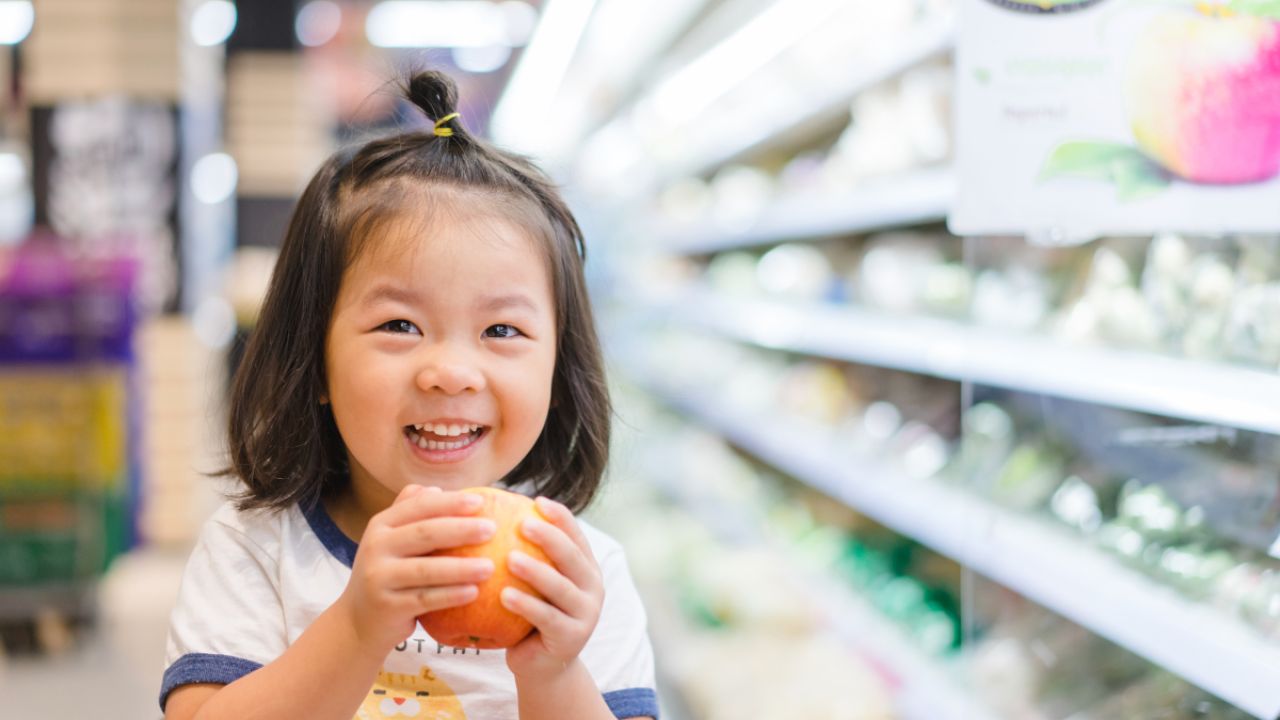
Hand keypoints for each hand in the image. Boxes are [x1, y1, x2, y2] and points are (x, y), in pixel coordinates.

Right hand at [336, 485, 496, 654]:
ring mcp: (379, 577)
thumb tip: (437, 490)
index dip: (450, 503)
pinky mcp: (387, 606)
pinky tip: (474, 592)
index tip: (481, 503)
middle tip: (493, 529)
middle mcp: (376, 547)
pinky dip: (451, 595)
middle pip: (424, 533)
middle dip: (461, 529)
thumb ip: (410, 513)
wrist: (357, 621)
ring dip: (461, 567)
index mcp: (381, 524)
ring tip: (490, 567)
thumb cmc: (388, 574)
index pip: (418, 506)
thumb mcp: (391, 540)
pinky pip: (425, 599)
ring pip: (426, 569)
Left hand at [501, 497, 603, 680]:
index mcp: (587, 568)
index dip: (560, 517)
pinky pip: (546, 617)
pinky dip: (526, 605)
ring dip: (536, 571)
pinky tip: (503, 595)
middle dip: (549, 537)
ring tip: (510, 558)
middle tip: (523, 523)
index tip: (536, 501)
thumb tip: (495, 512)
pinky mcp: (571, 637)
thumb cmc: (531, 615)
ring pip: (560, 587)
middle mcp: (593, 588)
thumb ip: (529, 553)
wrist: (542, 664)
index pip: (577, 535)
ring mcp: (586, 614)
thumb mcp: (536, 583)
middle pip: (572, 557)